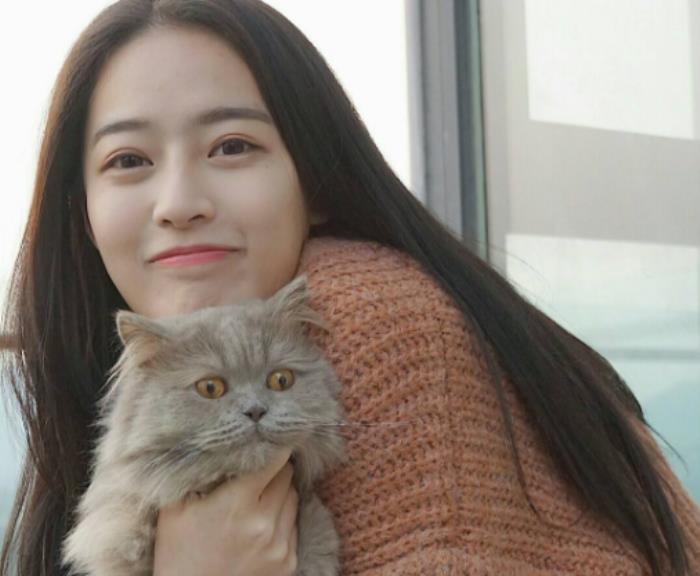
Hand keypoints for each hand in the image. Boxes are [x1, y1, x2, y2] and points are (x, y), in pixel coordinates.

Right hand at [153, 448, 298, 575]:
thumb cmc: (178, 554)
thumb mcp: (175, 509)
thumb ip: (195, 474)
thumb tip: (213, 444)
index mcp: (236, 504)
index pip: (274, 460)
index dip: (274, 447)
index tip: (271, 438)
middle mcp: (263, 523)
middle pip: (286, 476)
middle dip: (274, 468)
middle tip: (260, 467)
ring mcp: (279, 545)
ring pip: (293, 497)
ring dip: (281, 491)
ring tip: (260, 494)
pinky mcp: (287, 562)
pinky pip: (294, 524)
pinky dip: (282, 516)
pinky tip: (262, 521)